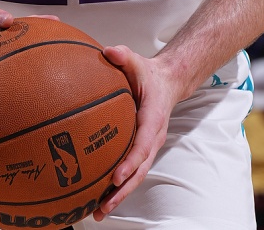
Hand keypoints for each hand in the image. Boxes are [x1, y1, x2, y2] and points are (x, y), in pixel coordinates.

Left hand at [94, 45, 180, 220]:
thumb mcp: (137, 61)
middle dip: (122, 190)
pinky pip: (130, 171)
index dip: (130, 162)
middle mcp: (152, 138)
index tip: (116, 176)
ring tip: (97, 212)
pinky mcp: (140, 150)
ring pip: (135, 176)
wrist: (166, 82)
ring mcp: (147, 147)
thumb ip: (123, 56)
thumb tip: (108, 52)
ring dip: (119, 195)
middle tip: (103, 206)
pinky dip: (117, 186)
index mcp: (152, 119)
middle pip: (139, 171)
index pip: (143, 145)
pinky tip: (98, 197)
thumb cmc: (148, 73)